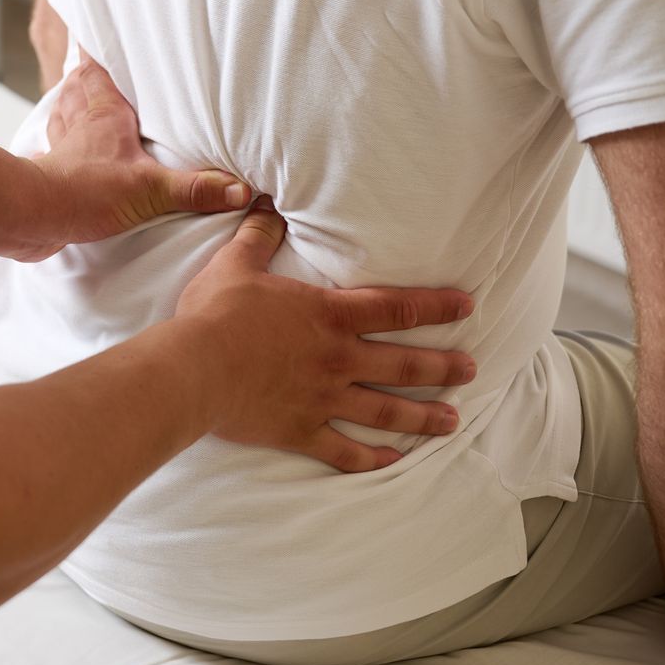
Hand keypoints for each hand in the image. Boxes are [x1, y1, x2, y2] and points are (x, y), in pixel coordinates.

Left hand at [15, 57, 249, 261]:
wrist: (33, 218)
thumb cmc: (85, 192)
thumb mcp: (150, 189)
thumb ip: (195, 188)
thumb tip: (238, 188)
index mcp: (104, 114)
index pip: (97, 67)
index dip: (97, 46)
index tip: (97, 25)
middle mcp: (79, 123)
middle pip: (78, 86)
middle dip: (86, 72)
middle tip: (94, 61)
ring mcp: (61, 148)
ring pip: (63, 113)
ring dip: (71, 103)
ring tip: (79, 96)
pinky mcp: (49, 174)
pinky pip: (55, 149)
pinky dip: (60, 143)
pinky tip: (67, 150)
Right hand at [175, 200, 476, 471]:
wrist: (192, 369)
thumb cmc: (214, 315)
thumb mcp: (236, 265)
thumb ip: (259, 236)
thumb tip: (266, 203)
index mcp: (328, 315)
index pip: (396, 308)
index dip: (436, 306)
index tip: (467, 306)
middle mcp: (337, 359)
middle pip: (404, 365)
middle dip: (443, 368)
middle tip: (471, 370)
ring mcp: (323, 399)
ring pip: (385, 411)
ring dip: (423, 417)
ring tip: (452, 421)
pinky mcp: (301, 431)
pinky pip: (345, 451)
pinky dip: (372, 458)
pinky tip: (394, 461)